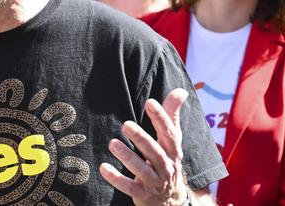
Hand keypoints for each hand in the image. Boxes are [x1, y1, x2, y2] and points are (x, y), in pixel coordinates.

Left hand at [99, 88, 188, 205]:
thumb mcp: (171, 141)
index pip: (169, 133)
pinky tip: (103, 168)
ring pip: (142, 170)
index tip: (150, 102)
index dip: (161, 118)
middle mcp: (166, 167)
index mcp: (173, 151)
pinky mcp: (142, 194)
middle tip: (126, 124)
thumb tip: (181, 90)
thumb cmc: (167, 162)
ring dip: (127, 157)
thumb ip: (171, 115)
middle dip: (141, 138)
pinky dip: (116, 178)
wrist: (171, 201)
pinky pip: (129, 187)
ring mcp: (155, 182)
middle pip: (155, 152)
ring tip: (112, 143)